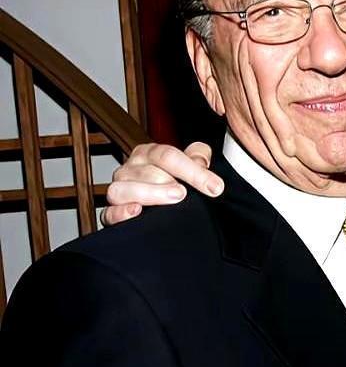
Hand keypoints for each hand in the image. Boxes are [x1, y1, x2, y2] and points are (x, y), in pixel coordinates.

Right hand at [102, 141, 220, 225]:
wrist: (164, 205)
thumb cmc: (176, 182)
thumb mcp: (191, 166)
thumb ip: (198, 157)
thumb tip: (202, 160)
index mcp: (149, 154)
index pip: (168, 156)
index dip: (193, 171)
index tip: (214, 186)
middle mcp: (130, 169)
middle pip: (146, 171)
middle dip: (169, 182)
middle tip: (186, 193)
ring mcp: (120, 190)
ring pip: (123, 189)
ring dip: (149, 194)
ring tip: (172, 200)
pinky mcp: (113, 213)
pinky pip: (110, 212)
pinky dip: (121, 212)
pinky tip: (138, 211)